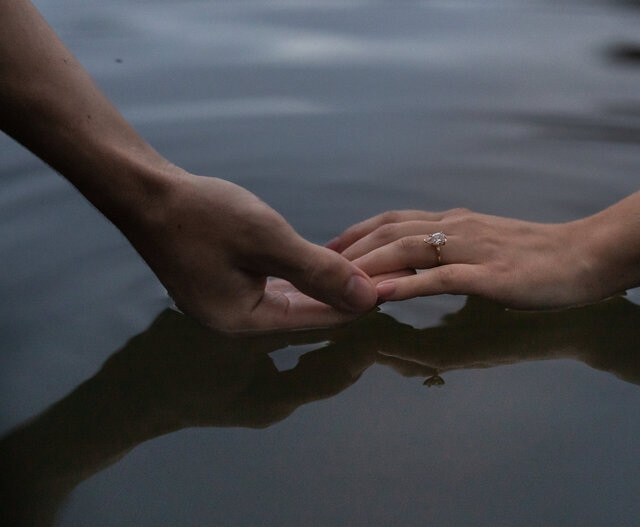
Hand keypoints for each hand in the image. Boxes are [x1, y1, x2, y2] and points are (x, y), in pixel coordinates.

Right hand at [124, 172, 379, 332]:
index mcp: (244, 320)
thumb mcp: (268, 240)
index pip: (317, 318)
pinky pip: (273, 286)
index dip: (357, 303)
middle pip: (305, 313)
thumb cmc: (202, 214)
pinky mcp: (223, 282)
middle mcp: (236, 320)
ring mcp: (226, 302)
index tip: (392, 288)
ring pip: (291, 299)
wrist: (144, 192)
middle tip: (383, 283)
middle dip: (344, 297)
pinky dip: (301, 276)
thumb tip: (367, 297)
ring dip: (324, 286)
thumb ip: (319, 270)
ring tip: (363, 273)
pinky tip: (323, 264)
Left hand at [329, 208, 608, 309]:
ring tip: (336, 280)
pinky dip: (406, 285)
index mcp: (456, 223)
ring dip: (369, 265)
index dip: (358, 233)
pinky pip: (440, 279)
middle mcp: (458, 228)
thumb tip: (419, 274)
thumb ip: (454, 258)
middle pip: (391, 232)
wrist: (587, 255)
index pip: (395, 221)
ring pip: (409, 250)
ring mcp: (473, 250)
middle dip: (351, 249)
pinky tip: (381, 295)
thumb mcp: (488, 251)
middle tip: (316, 265)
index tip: (328, 248)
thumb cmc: (541, 257)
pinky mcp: (491, 276)